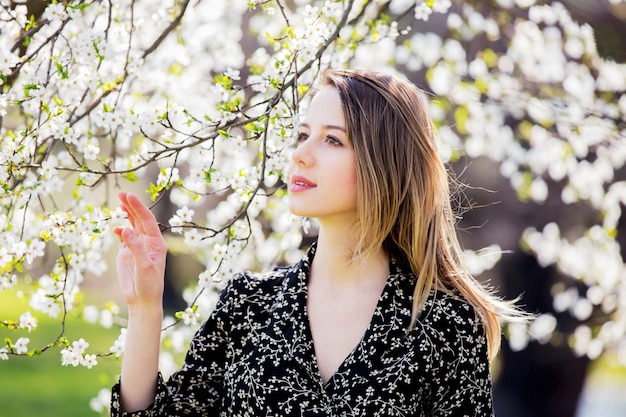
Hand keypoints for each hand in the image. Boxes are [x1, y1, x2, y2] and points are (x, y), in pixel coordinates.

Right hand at [114, 191, 166, 309]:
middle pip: (140, 220)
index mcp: (156, 243)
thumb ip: (135, 247)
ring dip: (127, 215)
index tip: (129, 197)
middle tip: (122, 193)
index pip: (147, 220)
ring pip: (132, 226)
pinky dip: (120, 231)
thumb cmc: (149, 284)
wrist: (142, 300)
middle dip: (132, 206)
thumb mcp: (144, 266)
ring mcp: (137, 246)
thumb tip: (126, 229)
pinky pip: (124, 237)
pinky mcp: (127, 253)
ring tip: (119, 202)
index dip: (138, 207)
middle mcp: (148, 242)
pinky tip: (116, 228)